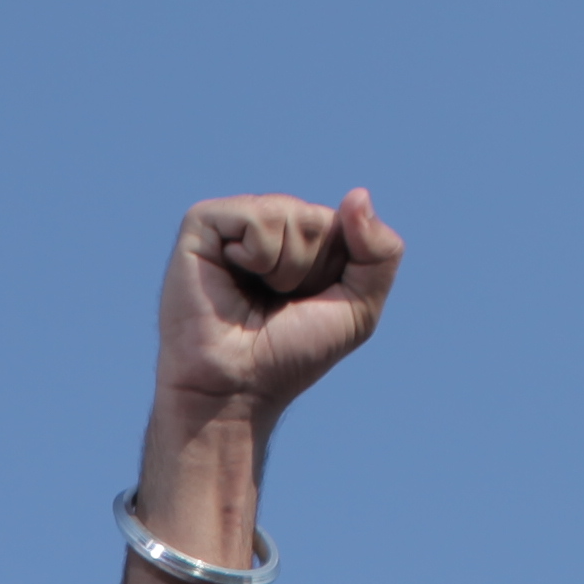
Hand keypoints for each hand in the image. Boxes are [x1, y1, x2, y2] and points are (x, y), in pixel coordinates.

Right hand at [157, 190, 403, 432]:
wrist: (234, 389)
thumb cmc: (289, 356)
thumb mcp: (358, 310)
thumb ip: (381, 253)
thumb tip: (357, 194)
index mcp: (303, 241)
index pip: (344, 225)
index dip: (335, 270)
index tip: (304, 305)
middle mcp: (269, 226)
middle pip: (317, 219)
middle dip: (307, 269)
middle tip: (275, 304)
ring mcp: (234, 223)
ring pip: (287, 213)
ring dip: (281, 267)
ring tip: (252, 294)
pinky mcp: (202, 223)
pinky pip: (254, 216)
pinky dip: (256, 254)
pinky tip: (232, 275)